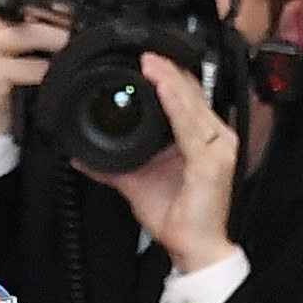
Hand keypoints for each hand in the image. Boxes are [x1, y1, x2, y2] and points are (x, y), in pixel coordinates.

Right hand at [0, 0, 67, 137]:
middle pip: (31, 4)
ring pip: (34, 33)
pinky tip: (52, 75)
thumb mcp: (8, 36)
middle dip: (60, 17)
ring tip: (69, 51)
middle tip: (76, 29)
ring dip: (58, 43)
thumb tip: (67, 6)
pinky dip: (48, 71)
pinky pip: (31, 66)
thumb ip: (27, 15)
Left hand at [100, 52, 238, 271]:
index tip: (149, 60)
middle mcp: (216, 140)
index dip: (170, 78)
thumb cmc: (177, 218)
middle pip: (192, 96)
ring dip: (169, 81)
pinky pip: (190, 126)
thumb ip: (113, 167)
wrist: (193, 249)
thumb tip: (84, 157)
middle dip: (168, 72)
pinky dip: (175, 105)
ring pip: (191, 105)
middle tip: (146, 53)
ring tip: (151, 63)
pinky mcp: (212, 161)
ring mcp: (218, 149)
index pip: (189, 100)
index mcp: (202, 141)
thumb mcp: (137, 184)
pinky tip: (163, 88)